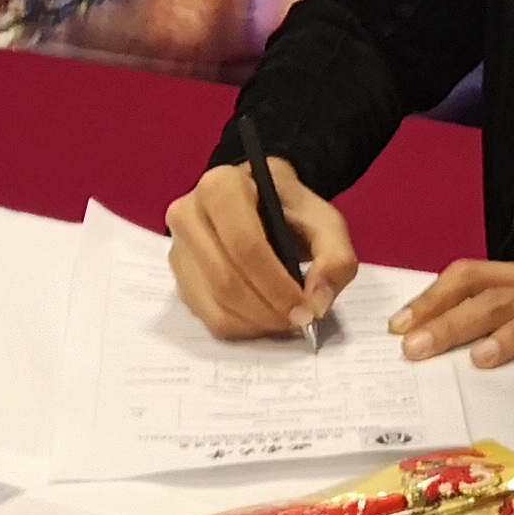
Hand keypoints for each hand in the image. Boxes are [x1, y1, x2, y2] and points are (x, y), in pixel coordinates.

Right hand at [164, 155, 358, 339]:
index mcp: (221, 187)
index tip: (306, 308)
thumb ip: (335, 257)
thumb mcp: (325, 222)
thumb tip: (318, 302)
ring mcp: (178, 249)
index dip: (276, 285)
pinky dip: (242, 327)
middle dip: (268, 310)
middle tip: (300, 320)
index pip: (244, 245)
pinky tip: (264, 318)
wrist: (261, 204)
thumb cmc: (290, 211)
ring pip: (214, 304)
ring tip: (285, 319)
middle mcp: (187, 214)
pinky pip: (207, 317)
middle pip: (225, 279)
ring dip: (256, 322)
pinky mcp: (179, 278)